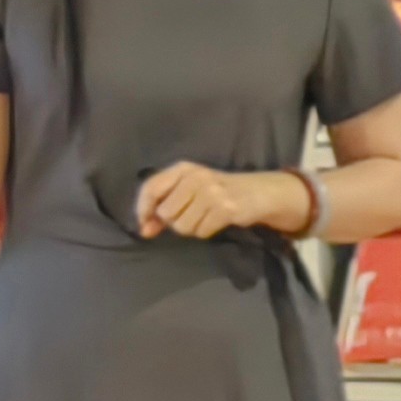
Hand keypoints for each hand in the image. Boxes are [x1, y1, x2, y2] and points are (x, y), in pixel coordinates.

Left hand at [134, 163, 293, 241]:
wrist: (258, 191)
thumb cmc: (217, 191)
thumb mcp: (188, 190)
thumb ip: (163, 207)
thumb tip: (144, 231)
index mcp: (183, 168)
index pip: (151, 188)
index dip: (143, 209)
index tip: (145, 225)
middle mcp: (196, 177)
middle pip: (166, 213)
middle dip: (174, 221)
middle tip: (189, 216)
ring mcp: (211, 192)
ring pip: (182, 226)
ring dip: (191, 228)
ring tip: (204, 218)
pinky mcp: (226, 208)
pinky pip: (201, 231)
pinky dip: (205, 232)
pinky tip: (215, 222)